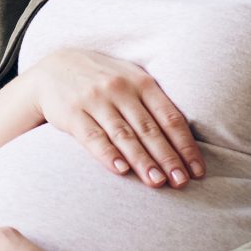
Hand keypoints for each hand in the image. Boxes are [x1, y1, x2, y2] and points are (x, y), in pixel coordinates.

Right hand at [23, 48, 202, 187]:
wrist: (53, 69)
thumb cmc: (103, 80)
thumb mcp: (131, 80)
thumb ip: (155, 104)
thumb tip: (186, 140)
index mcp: (141, 82)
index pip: (170, 118)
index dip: (185, 145)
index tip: (197, 170)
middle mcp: (120, 89)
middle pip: (149, 129)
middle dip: (168, 157)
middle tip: (181, 181)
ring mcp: (95, 100)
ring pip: (124, 135)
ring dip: (142, 160)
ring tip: (157, 182)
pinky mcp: (72, 112)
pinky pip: (92, 137)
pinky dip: (108, 154)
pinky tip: (121, 170)